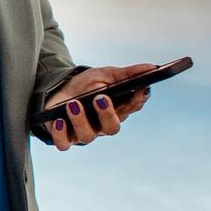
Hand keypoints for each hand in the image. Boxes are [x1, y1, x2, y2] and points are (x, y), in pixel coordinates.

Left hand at [41, 64, 156, 151]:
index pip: (131, 108)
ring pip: (87, 136)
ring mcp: (83, 132)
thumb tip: (153, 67)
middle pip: (111, 127)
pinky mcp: (64, 137)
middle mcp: (102, 125)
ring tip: (74, 104)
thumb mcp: (106, 75)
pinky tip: (59, 120)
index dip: (135, 100)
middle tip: (100, 97)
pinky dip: (61, 134)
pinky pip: (64, 143)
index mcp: (117, 110)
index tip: (138, 89)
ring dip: (81, 120)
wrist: (57, 89)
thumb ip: (128, 74)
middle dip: (107, 114)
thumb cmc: (86, 84)